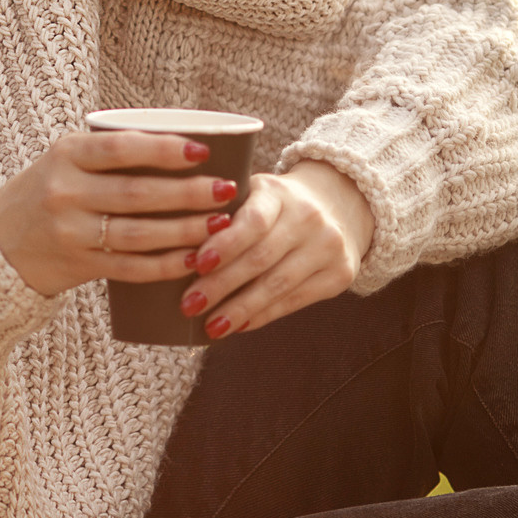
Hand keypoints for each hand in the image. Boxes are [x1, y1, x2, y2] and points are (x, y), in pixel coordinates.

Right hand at [0, 130, 237, 297]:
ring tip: (219, 224)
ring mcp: (70, 231)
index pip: (121, 147)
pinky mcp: (77, 265)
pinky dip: (165, 264)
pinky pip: (130, 267)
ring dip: (185, 230)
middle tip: (227, 189)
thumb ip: (110, 153)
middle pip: (138, 193)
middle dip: (189, 193)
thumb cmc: (46, 194)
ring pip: (139, 233)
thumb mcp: (65, 161)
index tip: (203, 151)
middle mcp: (65, 191)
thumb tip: (187, 146)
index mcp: (66, 154)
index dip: (165, 149)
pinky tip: (192, 259)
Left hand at [180, 161, 373, 337]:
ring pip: (277, 285)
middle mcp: (309, 217)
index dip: (225, 244)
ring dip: (240, 309)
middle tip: (189, 306)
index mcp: (279, 192)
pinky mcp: (340, 273)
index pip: (253, 221)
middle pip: (260, 259)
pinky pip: (294, 301)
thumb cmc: (275, 204)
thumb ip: (223, 214)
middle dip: (221, 286)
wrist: (339, 203)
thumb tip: (177, 254)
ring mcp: (329, 246)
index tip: (195, 265)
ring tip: (211, 325)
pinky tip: (239, 325)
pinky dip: (263, 315)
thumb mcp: (253, 194)